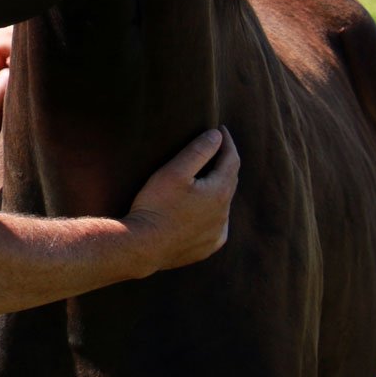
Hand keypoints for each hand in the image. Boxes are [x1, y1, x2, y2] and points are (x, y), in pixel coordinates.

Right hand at [123, 126, 239, 273]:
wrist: (144, 246)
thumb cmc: (156, 205)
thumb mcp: (174, 172)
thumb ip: (198, 151)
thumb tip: (217, 135)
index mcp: (219, 192)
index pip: (231, 160)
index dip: (227, 142)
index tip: (221, 129)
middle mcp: (224, 214)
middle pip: (230, 180)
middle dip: (225, 162)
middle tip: (216, 147)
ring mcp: (217, 233)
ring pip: (224, 203)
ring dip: (219, 187)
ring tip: (208, 175)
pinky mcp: (208, 246)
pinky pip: (217, 225)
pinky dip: (213, 212)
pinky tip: (204, 210)